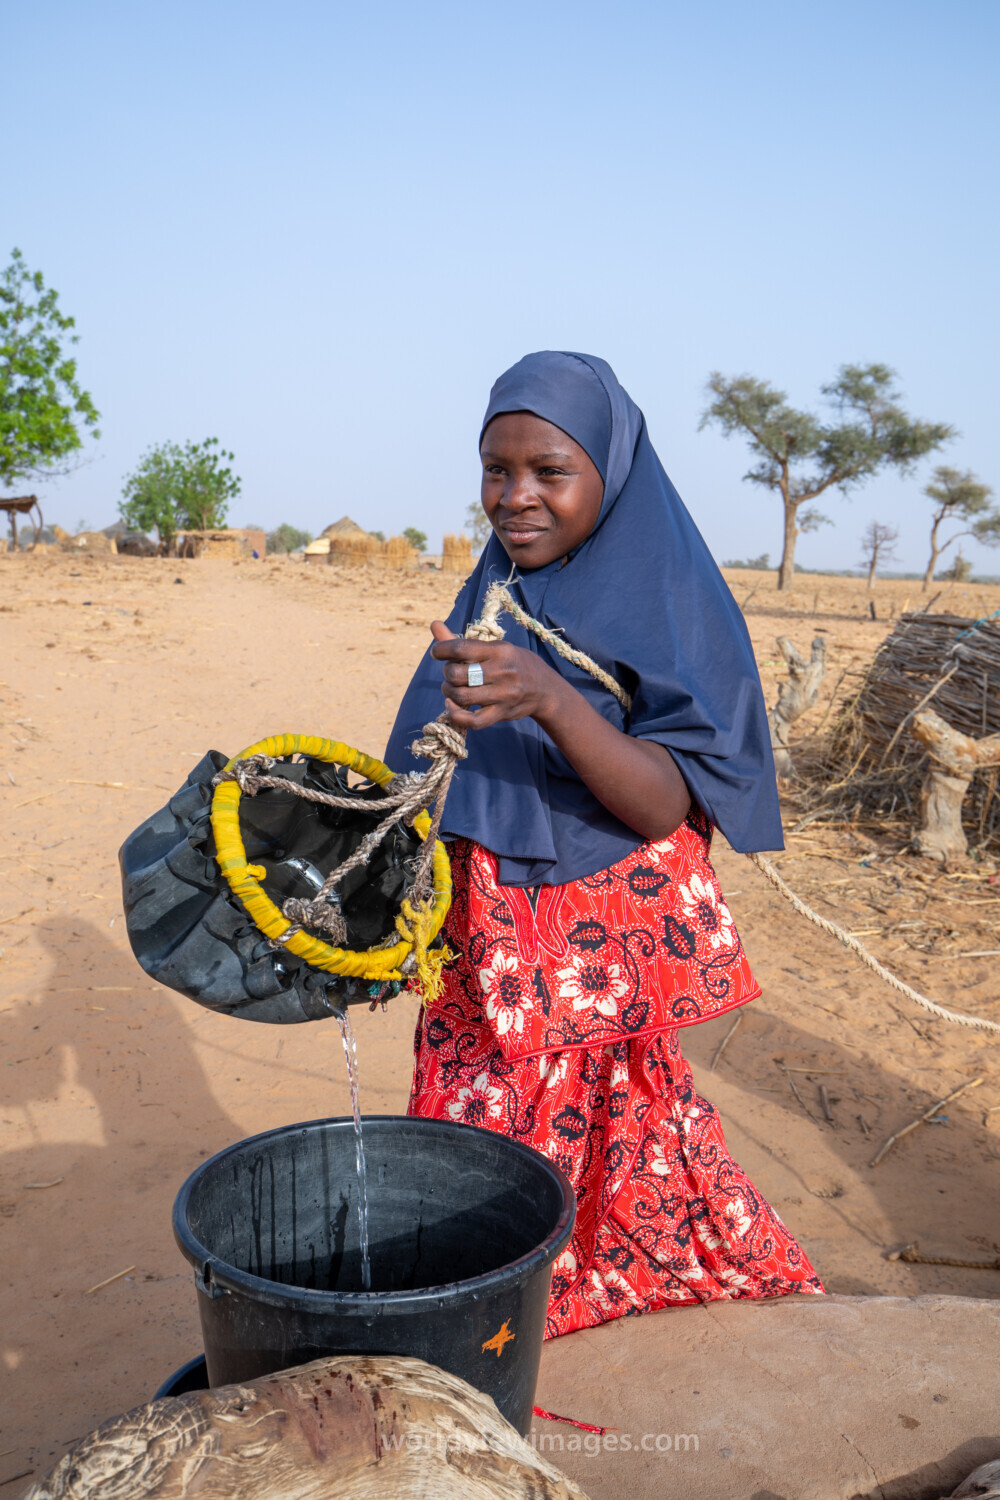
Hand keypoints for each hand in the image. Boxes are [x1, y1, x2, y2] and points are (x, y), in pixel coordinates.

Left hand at [429, 621, 563, 730]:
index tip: (436, 653)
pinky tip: (451, 706)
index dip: (441, 649)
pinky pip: (473, 721)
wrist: (545, 689)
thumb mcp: (494, 648)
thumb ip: (461, 641)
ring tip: (450, 688)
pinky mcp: (502, 714)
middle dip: (446, 673)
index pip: (461, 648)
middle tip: (451, 673)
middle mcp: (502, 672)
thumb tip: (433, 624)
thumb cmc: (513, 664)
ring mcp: (503, 695)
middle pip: (457, 674)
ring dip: (448, 692)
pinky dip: (456, 715)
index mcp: (499, 651)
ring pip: (462, 696)